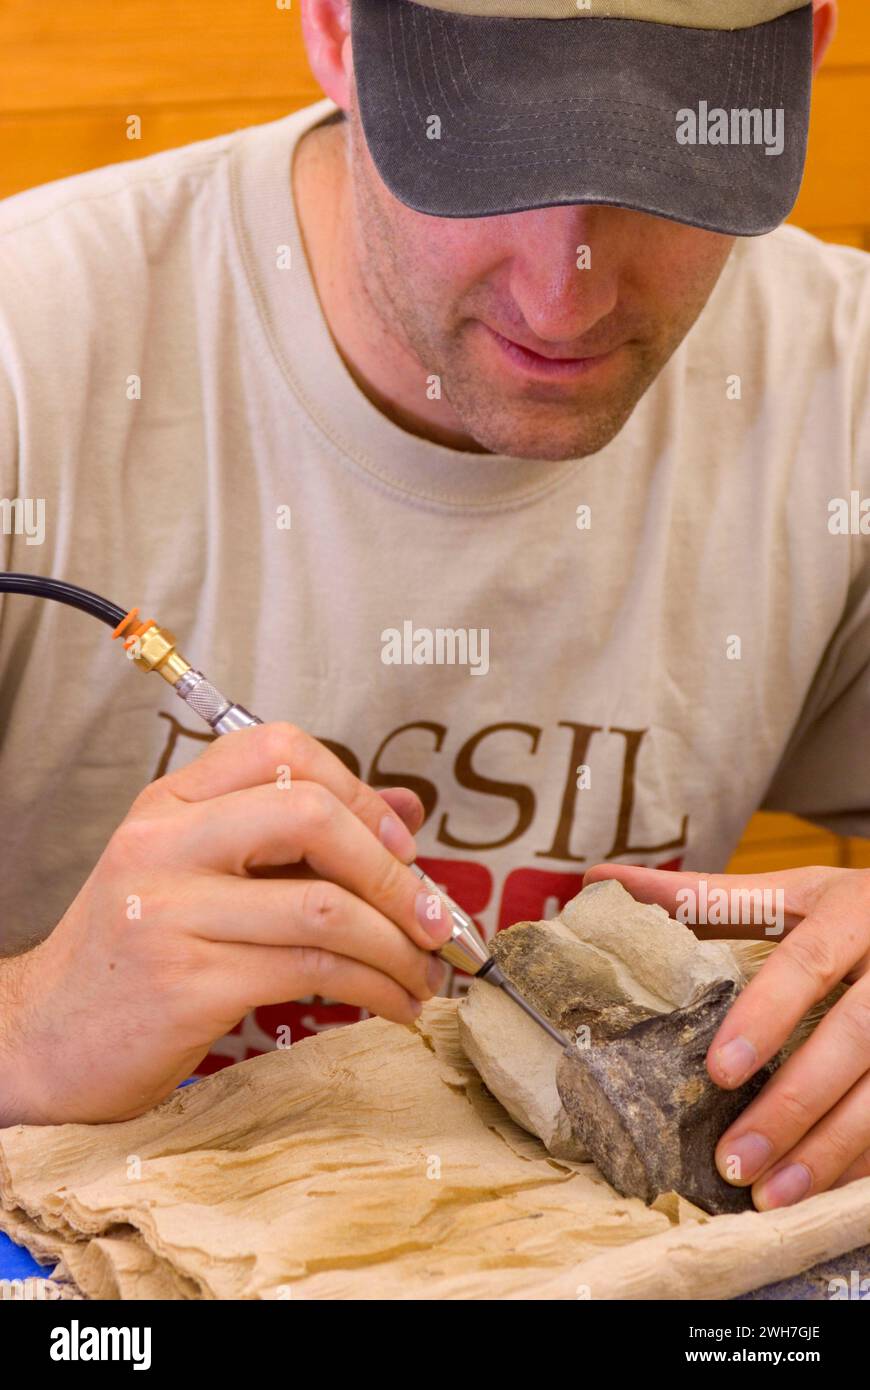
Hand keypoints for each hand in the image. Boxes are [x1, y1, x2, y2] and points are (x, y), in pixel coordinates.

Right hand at [1, 723, 451, 1124]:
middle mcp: (163, 844)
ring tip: (427, 974)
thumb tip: (404, 811)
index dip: (358, 789)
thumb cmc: (134, 958)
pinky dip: (374, 987)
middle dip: (394, 871)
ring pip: (323, 905)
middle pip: (310, 813)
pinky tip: (392, 1004)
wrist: (42, 1042)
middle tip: (435, 916)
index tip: (401, 844)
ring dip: (399, 944)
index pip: (279, 748)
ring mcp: (170, 912)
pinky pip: (311, 970)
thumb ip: (297, 839)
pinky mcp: (186, 984)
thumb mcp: (202, 877)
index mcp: (168, 804)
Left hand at [584, 862, 869, 1208]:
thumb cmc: (843, 910)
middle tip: (735, 1159)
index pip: (809, 961)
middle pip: (856, 1038)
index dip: (767, 1015)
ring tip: (771, 1196)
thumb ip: (702, 896)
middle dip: (794, 1105)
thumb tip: (598, 880)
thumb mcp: (785, 893)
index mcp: (853, 908)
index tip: (719, 1070)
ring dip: (830, 1151)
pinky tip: (817, 1193)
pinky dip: (861, 1163)